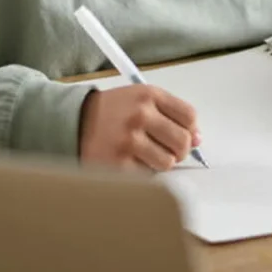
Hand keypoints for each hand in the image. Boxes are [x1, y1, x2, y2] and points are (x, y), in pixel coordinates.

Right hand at [79, 85, 200, 171]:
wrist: (74, 122)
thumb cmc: (112, 112)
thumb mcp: (141, 99)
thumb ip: (171, 114)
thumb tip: (198, 139)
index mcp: (149, 95)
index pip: (189, 116)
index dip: (191, 130)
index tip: (186, 135)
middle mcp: (140, 115)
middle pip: (183, 141)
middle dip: (181, 150)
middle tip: (170, 150)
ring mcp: (129, 140)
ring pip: (168, 162)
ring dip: (161, 162)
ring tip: (147, 155)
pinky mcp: (118, 163)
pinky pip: (148, 176)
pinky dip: (144, 172)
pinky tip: (132, 161)